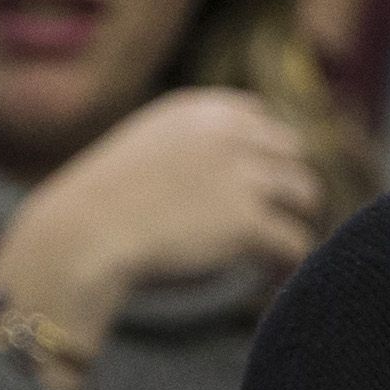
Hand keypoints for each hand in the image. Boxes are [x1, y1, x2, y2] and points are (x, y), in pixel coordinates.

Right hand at [0, 90, 324, 363]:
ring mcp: (243, 176)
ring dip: (294, 222)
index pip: (263, 119)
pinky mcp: (248, 222)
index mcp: (203, 110)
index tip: (261, 186)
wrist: (84, 234)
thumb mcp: (147, 150)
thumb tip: (229, 176)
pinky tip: (272, 279)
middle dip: (287, 188)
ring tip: (277, 254)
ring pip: (306, 195)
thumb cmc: (104, 204)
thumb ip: (190, 148)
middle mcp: (230, 134)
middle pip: (293, 155)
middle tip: (274, 224)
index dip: (267, 155)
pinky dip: (288, 263)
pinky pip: (296, 242)